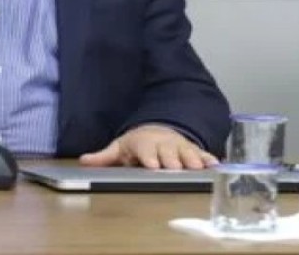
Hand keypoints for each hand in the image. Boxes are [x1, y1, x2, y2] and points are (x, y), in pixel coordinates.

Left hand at [79, 124, 217, 169]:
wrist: (158, 130)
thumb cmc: (138, 143)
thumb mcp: (120, 147)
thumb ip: (104, 156)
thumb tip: (83, 160)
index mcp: (145, 143)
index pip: (147, 151)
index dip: (150, 157)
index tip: (153, 165)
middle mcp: (164, 144)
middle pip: (169, 153)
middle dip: (173, 160)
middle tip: (177, 168)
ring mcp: (180, 146)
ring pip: (187, 153)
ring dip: (193, 160)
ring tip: (198, 168)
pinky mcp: (192, 150)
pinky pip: (202, 154)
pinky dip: (209, 159)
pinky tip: (215, 166)